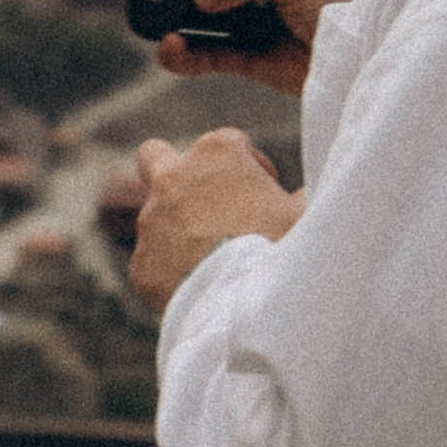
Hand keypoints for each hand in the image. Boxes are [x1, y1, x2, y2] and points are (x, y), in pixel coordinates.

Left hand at [128, 130, 302, 306]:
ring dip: (178, 230)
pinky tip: (199, 288)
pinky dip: (173, 271)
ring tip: (213, 260)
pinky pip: (155, 263)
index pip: (230, 142)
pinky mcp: (141, 264)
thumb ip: (302, 197)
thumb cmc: (280, 249)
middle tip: (204, 201)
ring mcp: (150, 222)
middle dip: (175, 173)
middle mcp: (173, 178)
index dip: (250, 167)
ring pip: (154, 217)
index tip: (265, 192)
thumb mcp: (305, 214)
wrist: (242, 303)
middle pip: (155, 156)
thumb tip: (305, 196)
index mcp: (217, 153)